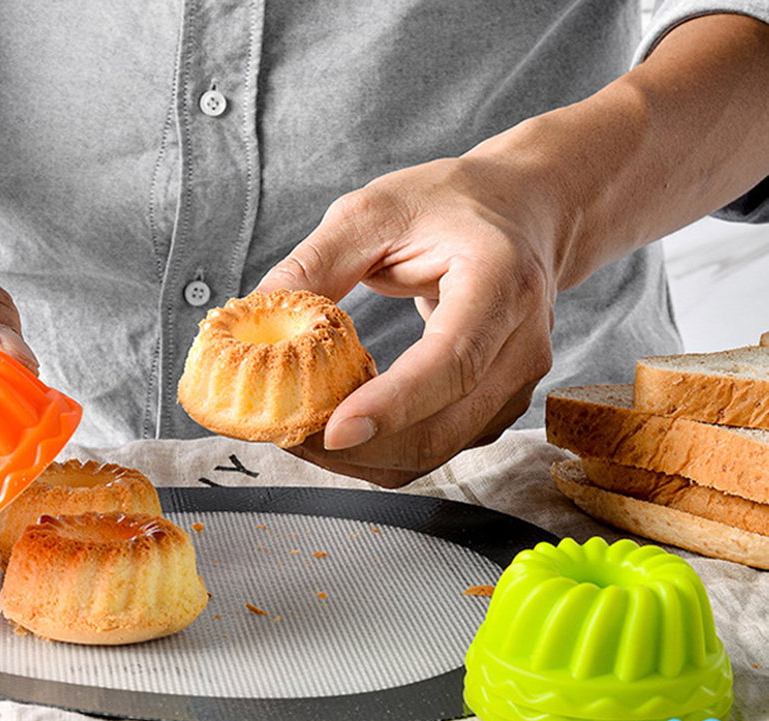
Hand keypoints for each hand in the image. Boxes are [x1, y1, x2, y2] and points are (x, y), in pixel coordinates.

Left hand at [256, 155, 556, 487]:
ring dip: (364, 458)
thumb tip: (254, 321)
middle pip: (442, 430)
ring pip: (436, 453)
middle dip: (359, 448)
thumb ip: (314, 267)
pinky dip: (385, 451)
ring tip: (306, 429)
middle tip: (288, 433)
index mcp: (500, 281)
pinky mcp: (500, 409)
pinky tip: (346, 423)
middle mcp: (523, 343)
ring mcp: (518, 385)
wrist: (523, 212)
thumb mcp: (374, 212)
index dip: (392, 406)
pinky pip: (438, 450)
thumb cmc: (451, 206)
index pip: (452, 362)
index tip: (332, 431)